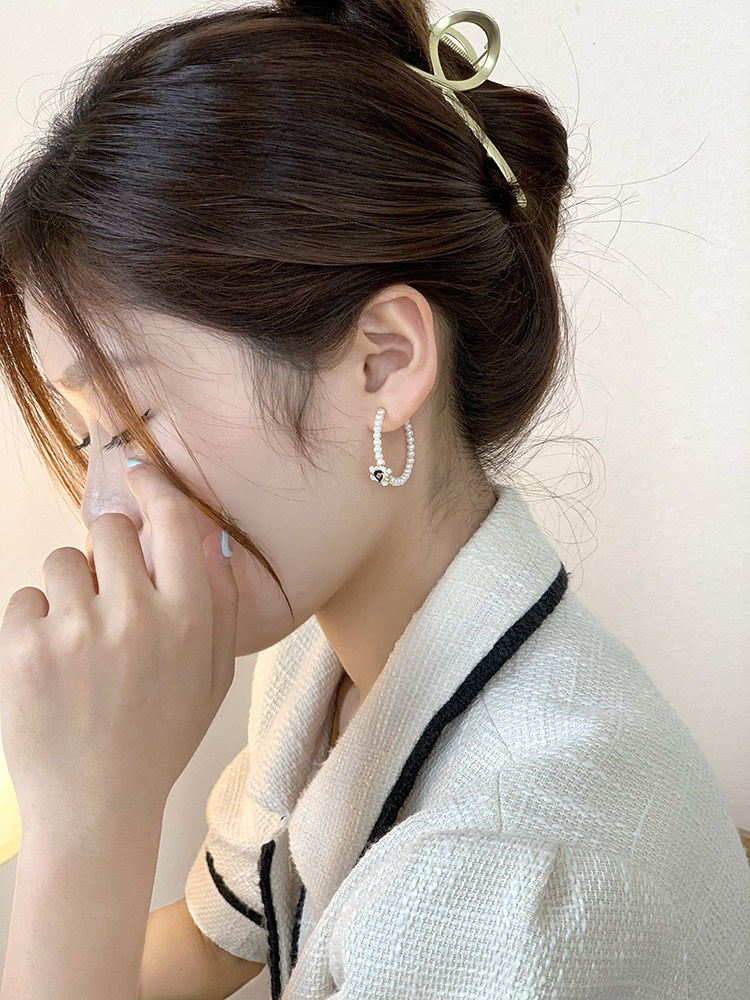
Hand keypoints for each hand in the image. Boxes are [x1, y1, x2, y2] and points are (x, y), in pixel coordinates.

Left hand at [0, 462, 237, 840]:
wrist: (96, 809)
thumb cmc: (157, 741)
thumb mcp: (212, 680)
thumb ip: (220, 608)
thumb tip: (208, 544)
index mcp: (187, 620)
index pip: (172, 522)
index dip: (154, 490)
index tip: (139, 478)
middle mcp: (135, 616)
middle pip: (108, 530)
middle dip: (105, 550)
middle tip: (105, 590)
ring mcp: (76, 632)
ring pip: (61, 561)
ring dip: (67, 589)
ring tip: (76, 639)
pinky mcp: (24, 649)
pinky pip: (24, 598)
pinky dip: (32, 624)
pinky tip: (49, 664)